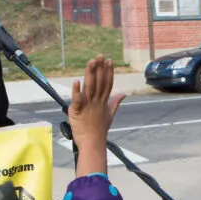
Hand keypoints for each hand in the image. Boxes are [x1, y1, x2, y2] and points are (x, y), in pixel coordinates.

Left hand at [68, 55, 124, 175]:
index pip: (108, 84)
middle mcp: (97, 102)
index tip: (109, 61)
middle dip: (100, 68)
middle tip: (100, 56)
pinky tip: (76, 81)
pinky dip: (76, 91)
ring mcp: (88, 106)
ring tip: (91, 62)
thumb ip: (115, 103)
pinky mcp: (78, 111)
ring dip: (90, 74)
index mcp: (103, 102)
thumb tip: (124, 94)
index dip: (109, 72)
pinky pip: (77, 99)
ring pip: (90, 87)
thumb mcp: (110, 115)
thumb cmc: (100, 131)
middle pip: (99, 82)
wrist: (93, 144)